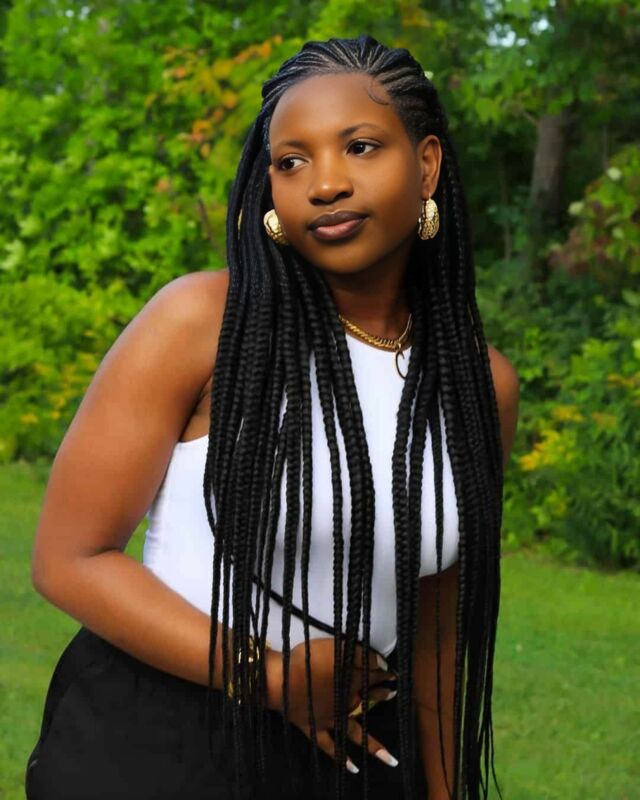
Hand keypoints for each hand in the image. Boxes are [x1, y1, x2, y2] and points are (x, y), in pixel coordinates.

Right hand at [266, 638, 398, 773]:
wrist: (281, 680)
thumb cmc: (308, 660)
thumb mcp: (337, 647)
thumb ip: (362, 655)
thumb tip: (385, 665)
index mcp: (351, 681)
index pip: (373, 676)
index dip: (385, 674)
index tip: (395, 674)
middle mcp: (346, 703)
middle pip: (367, 699)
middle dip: (381, 695)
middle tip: (393, 694)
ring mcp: (331, 719)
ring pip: (355, 733)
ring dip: (372, 744)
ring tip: (389, 758)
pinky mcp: (314, 728)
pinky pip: (329, 746)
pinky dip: (340, 757)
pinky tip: (352, 768)